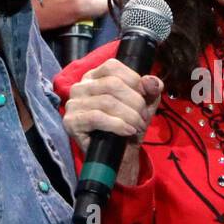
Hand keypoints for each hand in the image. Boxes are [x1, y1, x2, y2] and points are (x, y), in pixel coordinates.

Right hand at [63, 58, 162, 184]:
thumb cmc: (127, 126)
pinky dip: (117, 124)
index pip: (113, 66)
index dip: (134, 80)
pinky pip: (97, 118)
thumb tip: (152, 81)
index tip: (145, 97)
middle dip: (135, 102)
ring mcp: (73, 104)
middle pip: (112, 84)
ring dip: (129, 116)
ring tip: (137, 126)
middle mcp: (80, 87)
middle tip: (143, 118)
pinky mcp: (71, 122)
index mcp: (94, 77)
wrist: (118, 156)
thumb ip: (151, 90)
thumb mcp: (144, 104)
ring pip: (107, 101)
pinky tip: (127, 131)